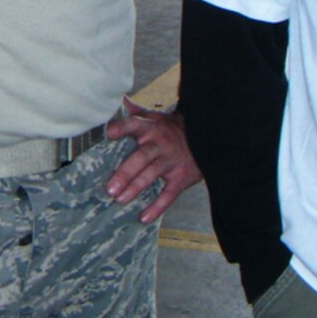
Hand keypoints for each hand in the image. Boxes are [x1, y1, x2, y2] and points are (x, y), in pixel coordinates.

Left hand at [105, 100, 201, 224]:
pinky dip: (158, 207)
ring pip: (152, 175)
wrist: (207, 139)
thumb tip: (118, 100)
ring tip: (119, 200)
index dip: (122, 128)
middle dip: (126, 173)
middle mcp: (161, 145)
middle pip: (141, 158)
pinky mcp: (181, 178)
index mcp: (152, 129)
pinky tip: (144, 217)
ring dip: (136, 188)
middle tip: (110, 188)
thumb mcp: (157, 118)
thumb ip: (136, 112)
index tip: (108, 132)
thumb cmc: (174, 130)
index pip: (135, 125)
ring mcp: (172, 162)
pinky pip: (169, 194)